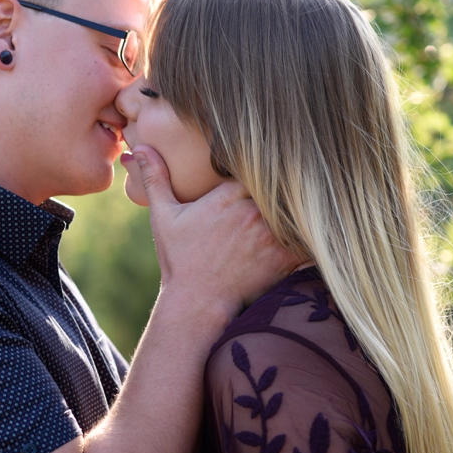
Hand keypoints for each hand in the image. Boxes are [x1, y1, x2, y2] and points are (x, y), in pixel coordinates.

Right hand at [130, 144, 303, 320]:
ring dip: (299, 206)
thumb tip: (139, 148)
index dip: (265, 166)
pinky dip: (311, 233)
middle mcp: (251, 211)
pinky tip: (313, 229)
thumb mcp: (163, 216)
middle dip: (283, 184)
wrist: (197, 304)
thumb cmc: (180, 260)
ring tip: (308, 201)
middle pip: (280, 184)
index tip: (267, 166)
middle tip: (290, 182)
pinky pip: (308, 237)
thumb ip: (156, 179)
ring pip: (296, 208)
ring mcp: (270, 234)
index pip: (258, 166)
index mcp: (227, 195)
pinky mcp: (284, 257)